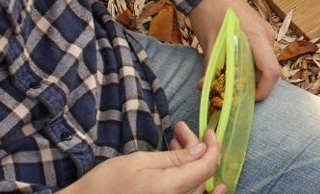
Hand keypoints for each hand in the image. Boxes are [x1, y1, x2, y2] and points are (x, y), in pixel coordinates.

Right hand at [62, 125, 224, 193]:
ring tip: (174, 145)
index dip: (213, 147)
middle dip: (196, 150)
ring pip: (194, 187)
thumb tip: (202, 150)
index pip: (206, 167)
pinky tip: (189, 169)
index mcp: (169, 189)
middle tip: (180, 131)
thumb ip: (174, 158)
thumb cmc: (106, 184)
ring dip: (191, 164)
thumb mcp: (140, 161)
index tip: (209, 131)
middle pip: (201, 176)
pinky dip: (192, 184)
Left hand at [188, 0, 279, 100]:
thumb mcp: (209, 42)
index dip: (263, 90)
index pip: (271, 70)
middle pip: (268, 68)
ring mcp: (263, 31)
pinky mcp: (258, 30)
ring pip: (263, 61)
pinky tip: (232, 65)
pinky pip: (259, 53)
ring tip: (230, 79)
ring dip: (250, 73)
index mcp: (257, 37)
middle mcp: (265, 34)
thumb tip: (203, 89)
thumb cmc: (210, 12)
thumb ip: (209, 68)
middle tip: (234, 93)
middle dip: (254, 84)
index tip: (247, 99)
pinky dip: (249, 63)